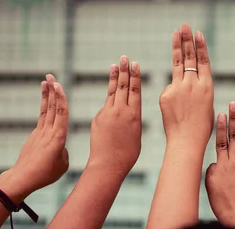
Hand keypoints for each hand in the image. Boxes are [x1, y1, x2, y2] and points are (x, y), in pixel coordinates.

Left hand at [0, 74, 69, 196]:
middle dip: (51, 91)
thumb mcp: (63, 164)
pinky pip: (41, 119)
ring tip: (46, 81)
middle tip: (50, 76)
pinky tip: (46, 104)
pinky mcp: (34, 138)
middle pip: (51, 107)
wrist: (23, 178)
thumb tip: (59, 147)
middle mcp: (48, 132)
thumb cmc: (45, 174)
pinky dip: (44, 108)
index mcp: (58, 138)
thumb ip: (63, 151)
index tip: (58, 85)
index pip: (60, 113)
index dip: (60, 98)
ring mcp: (39, 134)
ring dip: (46, 95)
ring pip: (45, 110)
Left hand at [87, 56, 141, 176]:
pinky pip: (105, 105)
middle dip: (124, 70)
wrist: (108, 164)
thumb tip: (127, 112)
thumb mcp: (136, 134)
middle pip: (123, 86)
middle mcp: (121, 111)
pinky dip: (109, 97)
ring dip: (115, 77)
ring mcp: (108, 113)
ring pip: (113, 91)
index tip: (135, 64)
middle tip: (125, 57)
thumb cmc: (127, 155)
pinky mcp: (98, 118)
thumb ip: (132, 120)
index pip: (135, 90)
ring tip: (116, 64)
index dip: (135, 76)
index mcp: (134, 115)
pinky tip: (110, 90)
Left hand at [159, 23, 213, 147]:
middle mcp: (193, 84)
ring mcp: (179, 88)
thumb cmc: (200, 127)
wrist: (186, 141)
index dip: (200, 46)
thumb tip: (183, 81)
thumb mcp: (205, 105)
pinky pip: (169, 89)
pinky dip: (171, 94)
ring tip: (176, 32)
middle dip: (187, 39)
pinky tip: (174, 108)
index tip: (197, 33)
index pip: (203, 60)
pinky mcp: (166, 94)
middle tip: (184, 25)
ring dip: (177, 47)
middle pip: (189, 57)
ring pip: (177, 64)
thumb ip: (195, 89)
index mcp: (207, 87)